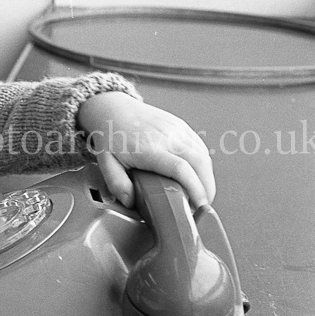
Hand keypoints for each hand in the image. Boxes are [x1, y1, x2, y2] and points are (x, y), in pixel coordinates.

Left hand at [77, 92, 214, 207]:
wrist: (113, 109)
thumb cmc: (111, 135)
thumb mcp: (106, 163)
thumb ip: (117, 184)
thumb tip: (131, 202)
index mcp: (149, 148)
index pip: (181, 169)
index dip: (195, 188)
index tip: (198, 205)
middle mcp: (167, 136)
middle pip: (199, 163)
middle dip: (207, 188)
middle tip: (202, 206)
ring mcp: (176, 129)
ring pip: (203, 155)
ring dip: (207, 178)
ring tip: (201, 195)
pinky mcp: (182, 126)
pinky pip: (200, 147)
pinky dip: (204, 165)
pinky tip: (198, 177)